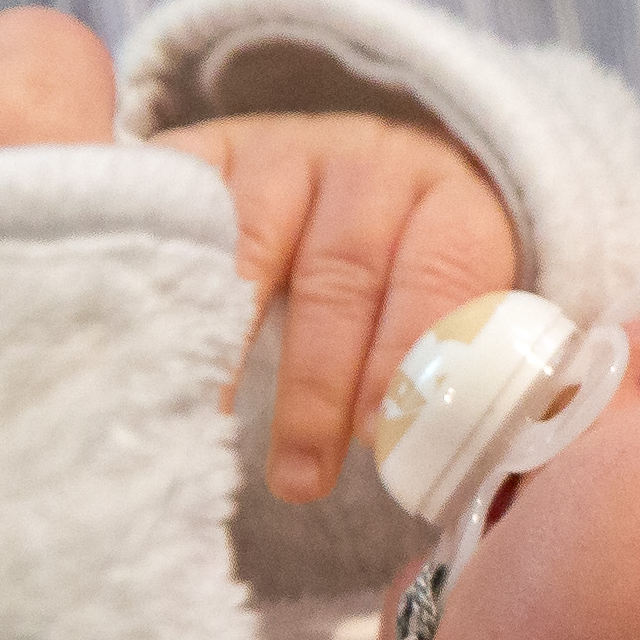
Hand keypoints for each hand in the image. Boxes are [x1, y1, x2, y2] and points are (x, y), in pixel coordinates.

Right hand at [151, 111, 520, 501]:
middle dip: (320, 383)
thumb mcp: (454, 311)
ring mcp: (279, 156)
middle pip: (343, 270)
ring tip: (213, 428)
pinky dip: (166, 280)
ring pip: (254, 242)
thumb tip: (485, 484)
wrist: (338, 189)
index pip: (442, 267)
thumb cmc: (403, 284)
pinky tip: (153, 347)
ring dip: (231, 346)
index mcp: (452, 200)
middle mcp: (368, 167)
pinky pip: (180, 214)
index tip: (382, 435)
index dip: (409, 352)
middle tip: (304, 475)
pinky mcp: (205, 158)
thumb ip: (466, 379)